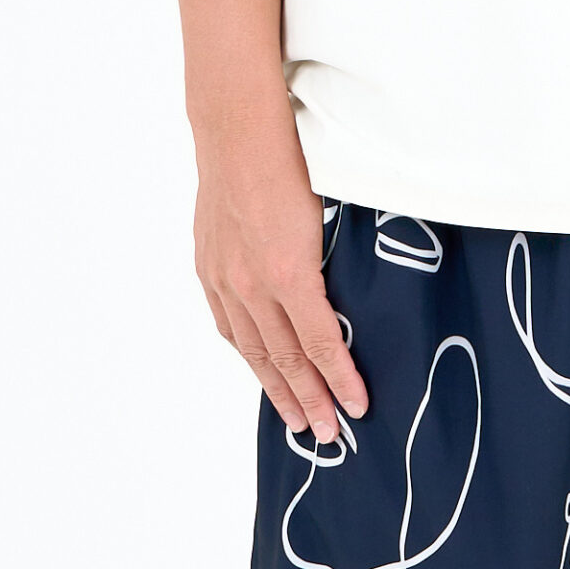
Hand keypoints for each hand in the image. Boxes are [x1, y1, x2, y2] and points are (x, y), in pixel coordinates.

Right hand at [192, 126, 368, 443]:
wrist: (238, 133)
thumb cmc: (295, 163)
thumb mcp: (330, 215)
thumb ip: (337, 264)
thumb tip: (360, 301)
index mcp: (291, 272)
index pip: (321, 342)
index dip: (340, 379)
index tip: (359, 406)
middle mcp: (253, 283)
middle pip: (285, 357)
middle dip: (311, 400)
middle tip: (330, 435)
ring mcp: (225, 278)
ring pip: (252, 349)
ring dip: (276, 388)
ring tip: (296, 420)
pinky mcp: (209, 267)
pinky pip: (227, 323)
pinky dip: (245, 352)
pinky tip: (257, 368)